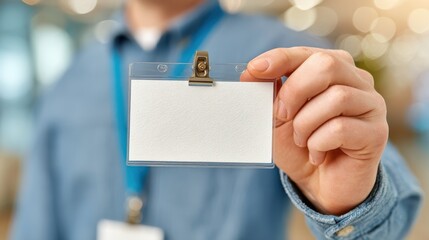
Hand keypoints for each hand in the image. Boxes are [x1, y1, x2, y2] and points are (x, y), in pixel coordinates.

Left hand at [241, 47, 387, 214]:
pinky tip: (316, 154)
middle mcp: (357, 81)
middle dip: (294, 91)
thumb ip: (269, 93)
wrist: (320, 184)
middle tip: (281, 115)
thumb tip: (250, 72)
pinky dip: (318, 143)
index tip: (254, 69)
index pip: (307, 53)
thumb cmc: (300, 146)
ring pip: (337, 96)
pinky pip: (341, 128)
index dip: (280, 58)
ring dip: (305, 123)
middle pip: (327, 64)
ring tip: (301, 140)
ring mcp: (371, 105)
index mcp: (334, 70)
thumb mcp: (277, 117)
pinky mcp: (376, 132)